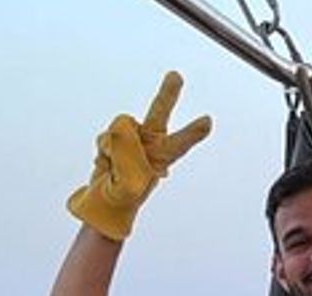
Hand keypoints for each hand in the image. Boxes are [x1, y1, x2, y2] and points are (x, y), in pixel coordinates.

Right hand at [66, 71, 211, 241]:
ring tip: (114, 168)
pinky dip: (103, 151)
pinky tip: (107, 165)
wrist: (104, 203)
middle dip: (168, 95)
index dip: (191, 133)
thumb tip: (120, 130)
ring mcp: (133, 140)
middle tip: (176, 76)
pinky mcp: (116, 140)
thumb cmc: (122, 199)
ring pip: (120, 128)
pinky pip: (105, 137)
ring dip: (113, 148)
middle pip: (159, 115)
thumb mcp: (126, 185)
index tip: (208, 122)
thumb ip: (125, 155)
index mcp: (160, 159)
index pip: (178, 144)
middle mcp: (150, 144)